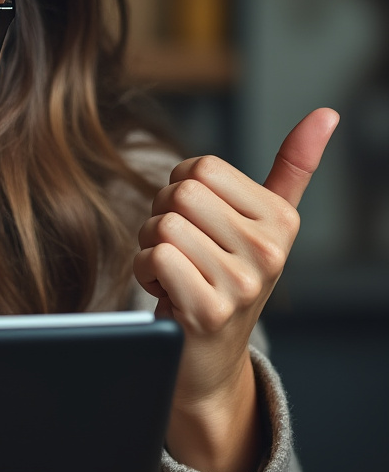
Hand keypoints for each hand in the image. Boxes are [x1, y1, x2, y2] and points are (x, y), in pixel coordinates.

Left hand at [133, 108, 337, 471]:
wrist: (208, 357)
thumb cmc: (228, 278)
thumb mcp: (266, 224)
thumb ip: (293, 169)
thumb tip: (325, 114)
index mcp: (280, 220)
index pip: (200, 167)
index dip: (180, 190)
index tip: (197, 224)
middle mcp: (269, 250)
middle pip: (178, 193)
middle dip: (162, 218)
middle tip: (181, 252)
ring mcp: (242, 283)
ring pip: (163, 224)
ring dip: (151, 247)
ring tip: (175, 273)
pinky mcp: (209, 311)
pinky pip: (156, 257)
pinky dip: (146, 270)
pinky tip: (166, 291)